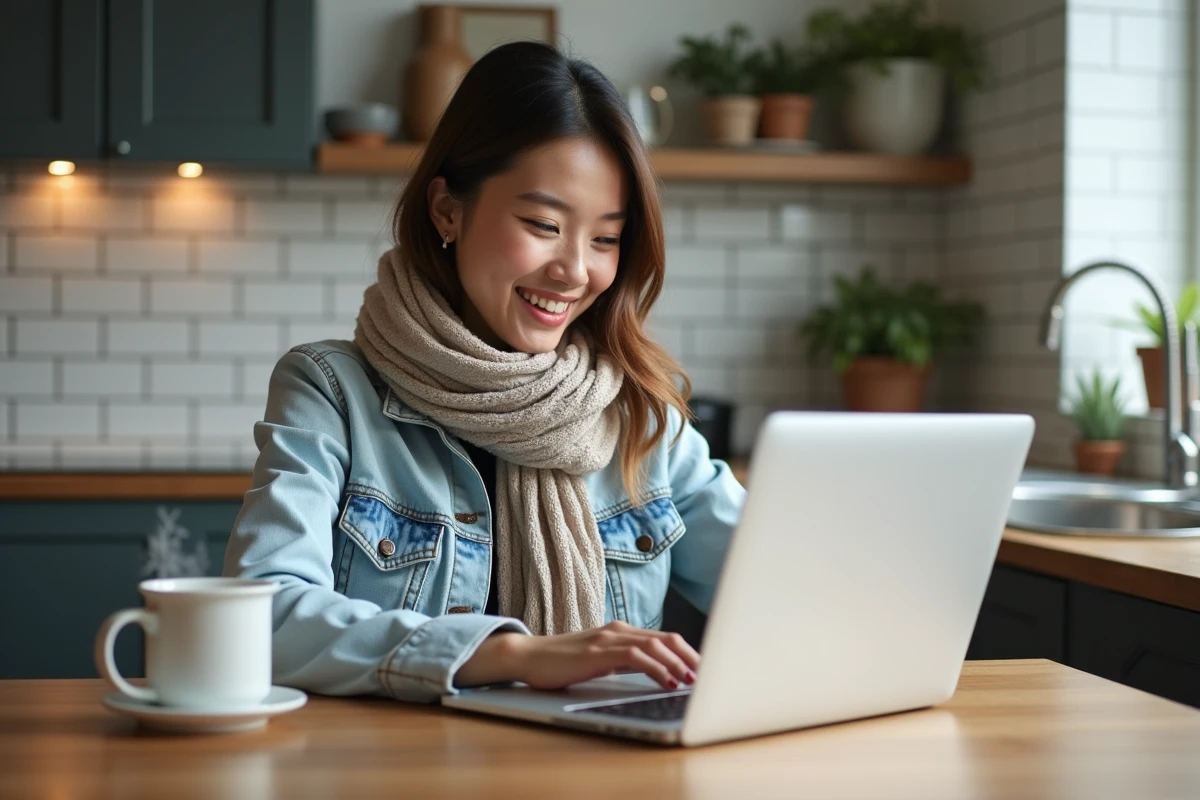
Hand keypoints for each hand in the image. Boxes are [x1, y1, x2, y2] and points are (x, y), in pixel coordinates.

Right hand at [454, 621, 699, 690]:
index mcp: (620, 631)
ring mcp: (608, 639)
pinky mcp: (598, 652)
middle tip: (708, 675)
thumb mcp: (600, 661)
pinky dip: (657, 668)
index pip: (663, 637)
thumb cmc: (562, 662)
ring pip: (655, 645)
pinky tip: (668, 680)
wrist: (528, 657)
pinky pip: (636, 657)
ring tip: (693, 680)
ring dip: (678, 663)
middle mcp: (618, 630)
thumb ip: (624, 662)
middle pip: (666, 638)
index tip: (703, 668)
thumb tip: (655, 674)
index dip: (687, 652)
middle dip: (691, 656)